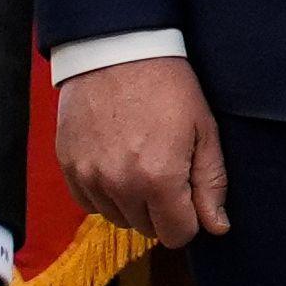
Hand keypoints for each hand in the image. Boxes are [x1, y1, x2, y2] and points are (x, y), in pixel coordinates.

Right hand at [59, 55, 229, 242]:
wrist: (117, 51)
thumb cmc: (169, 87)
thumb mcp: (203, 131)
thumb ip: (210, 183)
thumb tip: (217, 227)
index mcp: (159, 179)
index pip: (176, 234)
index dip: (189, 220)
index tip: (190, 197)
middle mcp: (120, 185)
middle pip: (146, 229)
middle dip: (162, 212)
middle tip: (168, 174)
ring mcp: (89, 176)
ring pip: (116, 218)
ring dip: (132, 203)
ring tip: (141, 165)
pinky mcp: (68, 166)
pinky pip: (88, 202)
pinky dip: (104, 193)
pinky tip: (117, 164)